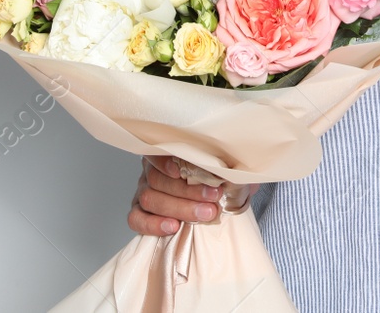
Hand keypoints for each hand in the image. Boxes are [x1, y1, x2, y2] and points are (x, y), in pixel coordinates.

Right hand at [127, 156, 256, 236]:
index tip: (181, 170)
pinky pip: (136, 219)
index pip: (157, 151)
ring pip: (150, 199)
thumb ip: (230, 165)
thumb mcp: (225, 167)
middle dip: (187, 191)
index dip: (165, 161)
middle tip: (213, 200)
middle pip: (157, 179)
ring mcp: (143, 191)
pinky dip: (153, 225)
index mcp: (168, 152)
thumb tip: (244, 169)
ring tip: (205, 215)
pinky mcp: (140, 213)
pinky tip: (173, 228)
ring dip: (179, 208)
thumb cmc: (216, 179)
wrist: (211, 200)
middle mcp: (151, 170)